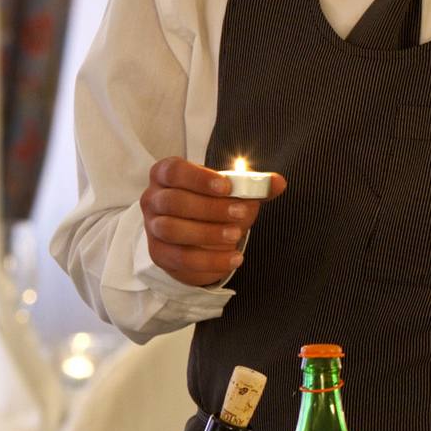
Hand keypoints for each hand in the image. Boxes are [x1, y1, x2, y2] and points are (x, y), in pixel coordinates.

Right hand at [143, 158, 284, 286]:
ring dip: (208, 233)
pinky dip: (210, 260)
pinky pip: (180, 258)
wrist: (200, 239)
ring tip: (236, 235)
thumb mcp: (234, 193)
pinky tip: (235, 258)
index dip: (199, 178)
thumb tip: (278, 182)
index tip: (226, 186)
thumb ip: (254, 186)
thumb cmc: (214, 205)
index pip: (174, 170)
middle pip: (173, 201)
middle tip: (240, 213)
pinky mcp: (159, 253)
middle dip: (210, 208)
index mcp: (167, 175)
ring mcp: (152, 227)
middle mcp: (153, 198)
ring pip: (172, 230)